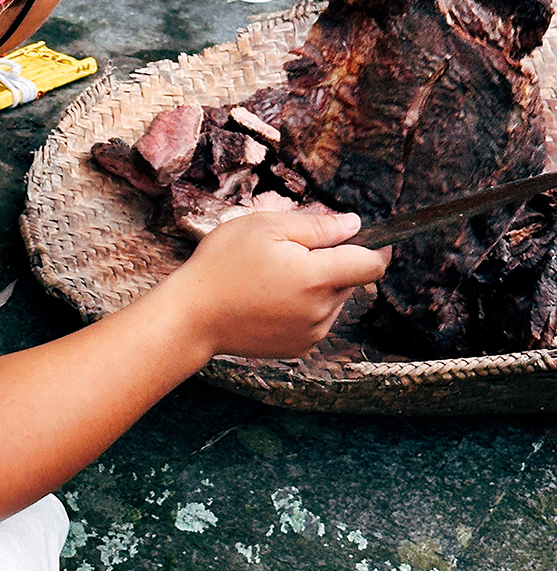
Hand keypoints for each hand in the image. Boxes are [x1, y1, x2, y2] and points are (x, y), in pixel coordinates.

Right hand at [158, 209, 390, 358]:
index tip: (371, 237)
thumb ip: (316, 226)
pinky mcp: (300, 346)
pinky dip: (305, 305)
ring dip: (318, 285)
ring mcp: (312, 332)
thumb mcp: (264, 227)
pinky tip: (271, 298)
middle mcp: (322, 310)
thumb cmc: (222, 266)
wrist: (193, 316)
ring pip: (334, 299)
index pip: (372, 264)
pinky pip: (317, 319)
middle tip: (291, 252)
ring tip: (274, 277)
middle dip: (333, 262)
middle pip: (351, 279)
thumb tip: (354, 225)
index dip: (377, 247)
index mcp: (317, 277)